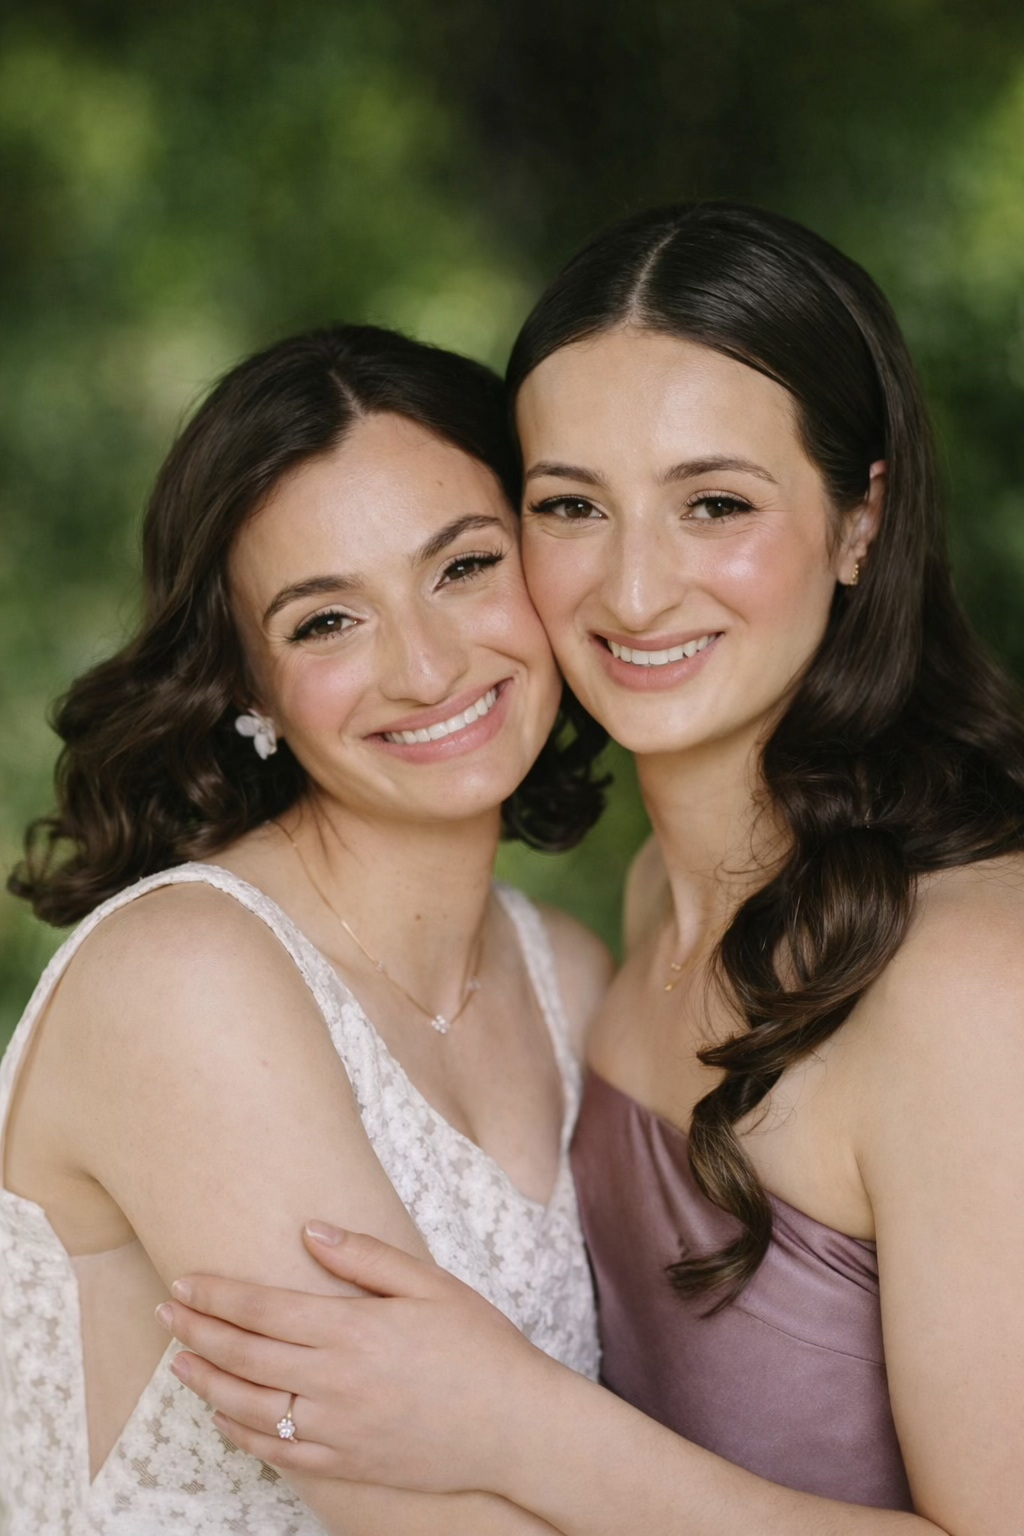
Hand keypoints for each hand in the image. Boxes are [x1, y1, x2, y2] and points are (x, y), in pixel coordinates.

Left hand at [159, 1222, 555, 1494]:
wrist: (515, 1426)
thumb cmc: (479, 1345)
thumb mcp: (430, 1285)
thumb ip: (366, 1256)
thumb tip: (310, 1229)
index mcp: (354, 1331)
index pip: (264, 1309)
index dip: (218, 1295)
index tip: (184, 1282)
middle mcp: (336, 1383)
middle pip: (245, 1356)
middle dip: (199, 1331)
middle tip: (167, 1312)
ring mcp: (338, 1430)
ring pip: (251, 1409)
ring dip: (208, 1384)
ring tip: (181, 1362)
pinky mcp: (347, 1464)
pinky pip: (280, 1453)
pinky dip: (244, 1434)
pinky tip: (226, 1418)